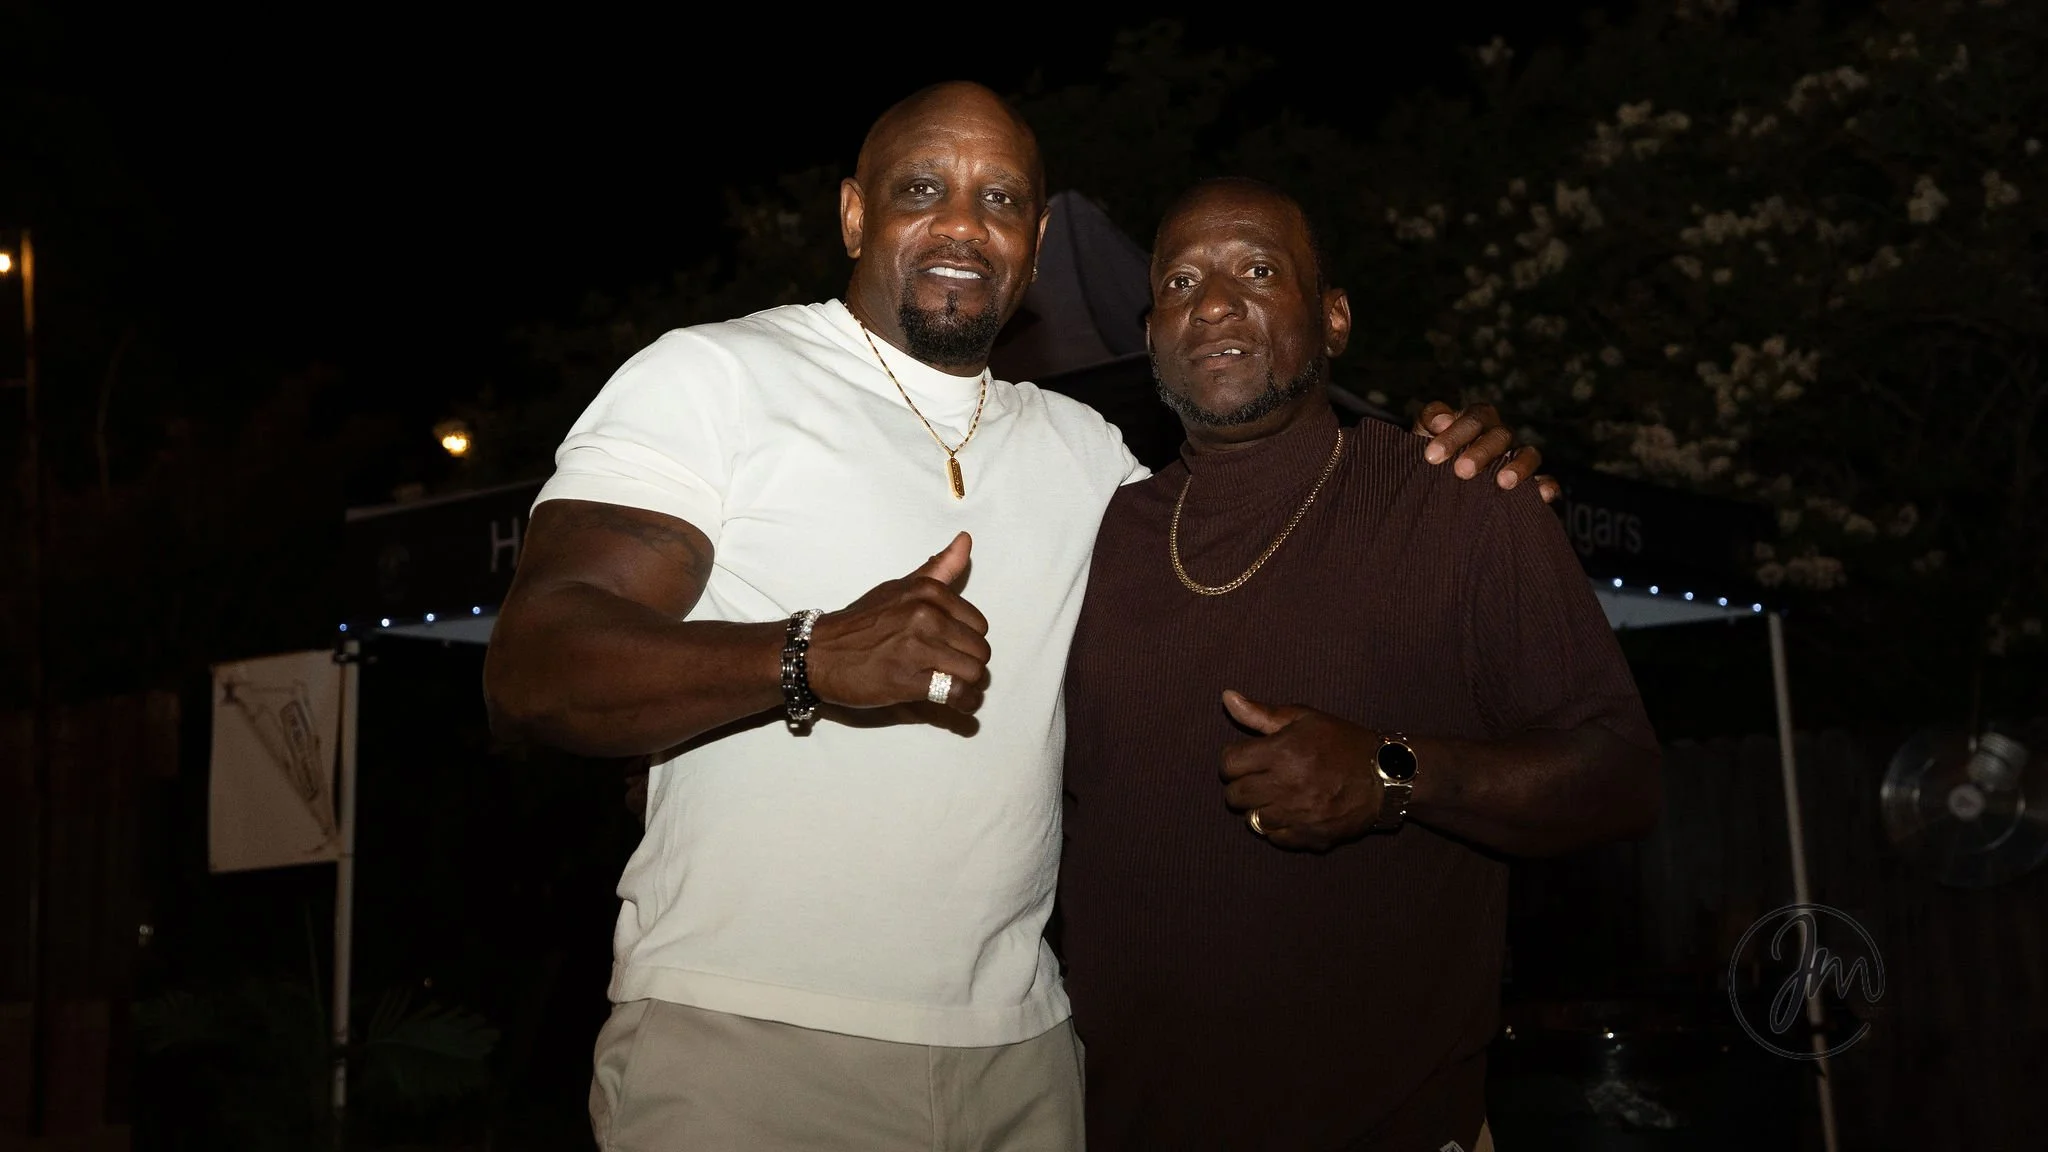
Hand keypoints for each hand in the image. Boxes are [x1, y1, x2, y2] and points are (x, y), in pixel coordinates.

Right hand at [806, 532, 989, 714]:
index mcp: (928, 592)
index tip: (952, 649)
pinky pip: (957, 693)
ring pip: (973, 672)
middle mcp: (926, 616)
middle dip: (969, 664)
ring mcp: (918, 648)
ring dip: (968, 685)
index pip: (978, 624)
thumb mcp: (899, 587)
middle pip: (979, 650)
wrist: (818, 652)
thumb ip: (938, 569)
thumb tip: (967, 539)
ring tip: (953, 687)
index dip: (968, 640)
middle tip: (949, 670)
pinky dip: (963, 702)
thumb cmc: (861, 622)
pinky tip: (957, 703)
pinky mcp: (909, 680)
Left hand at [1219, 690, 1383, 851]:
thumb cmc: (1342, 742)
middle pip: (1234, 795)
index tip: (1246, 759)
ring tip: (1277, 795)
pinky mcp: (1310, 837)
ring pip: (1252, 819)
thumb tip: (1226, 698)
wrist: (1385, 776)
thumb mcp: (1305, 718)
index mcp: (1282, 752)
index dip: (1233, 761)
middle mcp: (1286, 786)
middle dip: (1241, 785)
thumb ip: (1261, 713)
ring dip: (1259, 807)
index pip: (1229, 764)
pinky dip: (1278, 827)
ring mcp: (1298, 815)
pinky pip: (1274, 838)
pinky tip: (1291, 812)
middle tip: (1259, 779)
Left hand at [1412, 400, 1560, 503]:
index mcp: (1476, 421)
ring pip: (1529, 454)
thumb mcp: (1421, 438)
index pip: (1473, 418)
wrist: (1434, 492)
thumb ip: (1428, 422)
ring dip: (1519, 465)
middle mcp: (1500, 436)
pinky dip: (1546, 485)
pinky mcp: (1531, 485)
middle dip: (1481, 452)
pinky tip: (1541, 495)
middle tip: (1461, 472)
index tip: (1432, 456)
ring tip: (1503, 482)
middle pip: (1500, 435)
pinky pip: (1546, 481)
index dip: (1455, 434)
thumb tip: (1442, 421)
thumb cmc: (1431, 458)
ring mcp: (1518, 459)